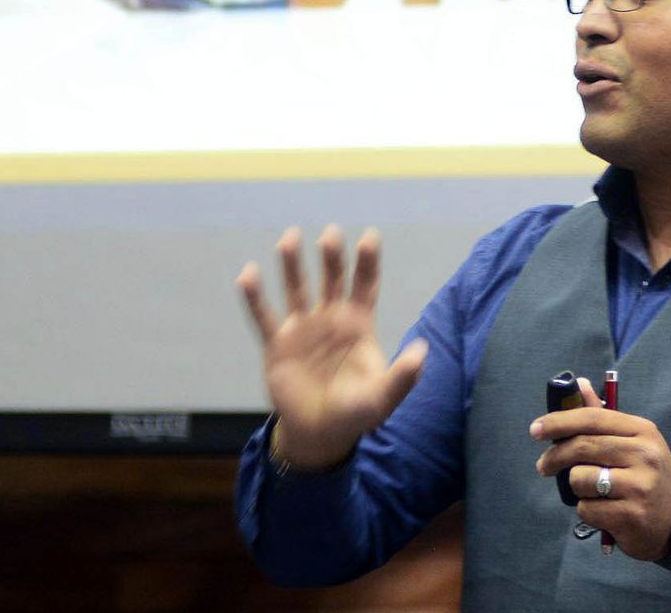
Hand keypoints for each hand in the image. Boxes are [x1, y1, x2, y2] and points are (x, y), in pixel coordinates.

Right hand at [236, 225, 428, 471]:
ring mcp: (302, 328)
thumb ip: (402, 376)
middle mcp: (330, 318)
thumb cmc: (356, 412)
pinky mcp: (276, 344)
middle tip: (330, 235)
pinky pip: (264, 316)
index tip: (370, 236)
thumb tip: (422, 350)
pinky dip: (255, 296)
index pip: (365, 285)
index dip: (367, 261)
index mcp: (359, 324)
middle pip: (331, 278)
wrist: (319, 434)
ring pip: (297, 288)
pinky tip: (248, 274)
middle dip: (332, 256)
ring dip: (293, 263)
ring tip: (290, 238)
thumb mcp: (383, 397)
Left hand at [531, 376, 670, 560]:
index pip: (592, 418)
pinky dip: (586, 511)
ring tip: (593, 492)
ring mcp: (640, 486)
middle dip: (554, 456)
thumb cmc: (647, 476)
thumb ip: (603, 417)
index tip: (536, 429)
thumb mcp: (634, 442)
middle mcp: (644, 455)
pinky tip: (603, 511)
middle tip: (544, 466)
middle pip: (581, 447)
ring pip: (579, 479)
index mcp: (643, 431)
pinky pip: (586, 509)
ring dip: (577, 488)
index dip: (559, 421)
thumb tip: (580, 384)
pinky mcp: (631, 516)